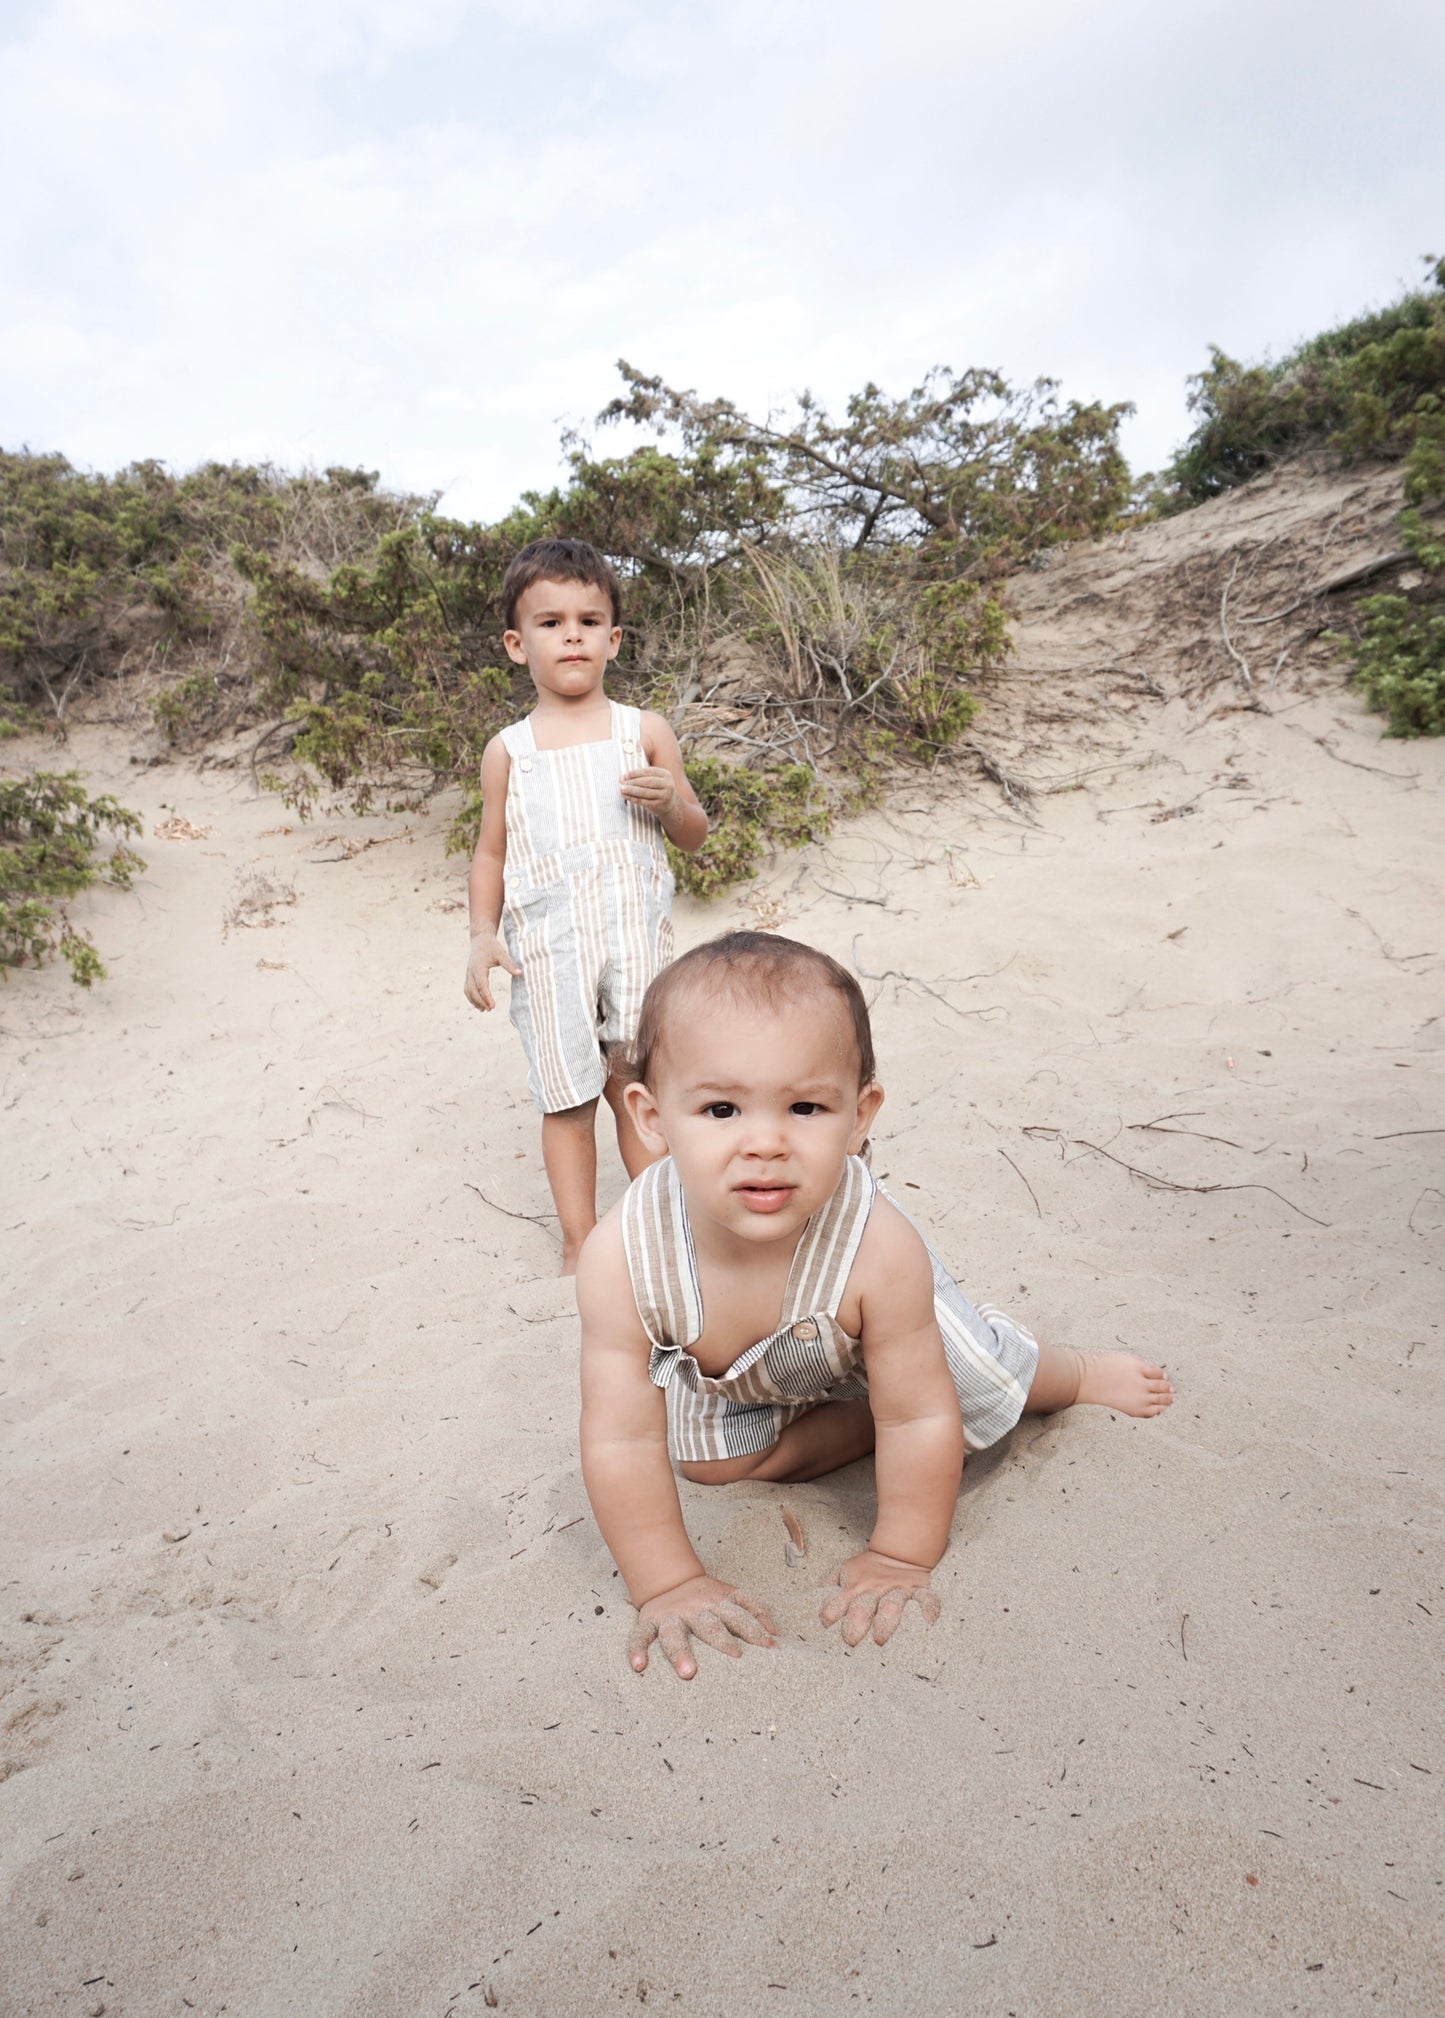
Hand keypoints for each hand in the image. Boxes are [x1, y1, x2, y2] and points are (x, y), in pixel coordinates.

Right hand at [464, 930, 520, 1010]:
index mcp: (478, 967)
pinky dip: (471, 997)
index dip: (486, 997)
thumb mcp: (502, 954)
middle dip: (480, 1001)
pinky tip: (479, 1004)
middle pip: (472, 990)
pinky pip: (467, 988)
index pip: (481, 985)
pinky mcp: (468, 975)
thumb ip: (509, 964)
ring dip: (474, 1001)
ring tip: (484, 1010)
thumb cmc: (492, 946)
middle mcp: (471, 971)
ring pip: (468, 991)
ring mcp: (468, 973)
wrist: (480, 939)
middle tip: (491, 1009)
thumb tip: (519, 973)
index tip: (493, 1006)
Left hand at [619, 766, 678, 818]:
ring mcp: (665, 795)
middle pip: (648, 781)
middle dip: (633, 782)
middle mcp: (668, 784)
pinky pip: (644, 801)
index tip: (626, 775)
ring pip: (645, 792)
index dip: (636, 773)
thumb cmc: (656, 788)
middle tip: (623, 784)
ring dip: (632, 791)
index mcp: (665, 774)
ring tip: (622, 790)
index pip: (649, 771)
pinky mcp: (660, 805)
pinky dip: (633, 799)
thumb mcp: (650, 780)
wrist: (668, 804)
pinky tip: (626, 797)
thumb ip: (637, 777)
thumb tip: (621, 778)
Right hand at [626, 1575, 777, 1680]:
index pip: (739, 1616)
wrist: (667, 1579)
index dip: (755, 1629)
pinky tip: (639, 1666)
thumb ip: (752, 1609)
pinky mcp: (648, 1623)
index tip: (770, 1647)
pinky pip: (640, 1636)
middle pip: (709, 1626)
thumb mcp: (730, 1596)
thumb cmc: (705, 1597)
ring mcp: (670, 1617)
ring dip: (681, 1653)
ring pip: (674, 1635)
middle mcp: (694, 1610)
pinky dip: (637, 1650)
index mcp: (716, 1602)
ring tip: (688, 1673)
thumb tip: (774, 1632)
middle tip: (736, 1657)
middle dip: (722, 1641)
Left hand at [819, 1549, 940, 1647]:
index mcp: (853, 1588)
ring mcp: (897, 1590)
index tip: (825, 1625)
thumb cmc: (866, 1570)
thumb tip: (804, 1605)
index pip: (836, 1602)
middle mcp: (874, 1590)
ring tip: (880, 1639)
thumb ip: (827, 1588)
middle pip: (862, 1607)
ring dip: (886, 1622)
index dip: (829, 1613)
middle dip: (856, 1623)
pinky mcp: (918, 1590)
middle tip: (851, 1640)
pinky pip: (926, 1600)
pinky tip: (927, 1623)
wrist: (899, 1553)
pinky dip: (928, 1610)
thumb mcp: (843, 1573)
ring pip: (892, 1606)